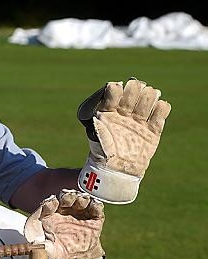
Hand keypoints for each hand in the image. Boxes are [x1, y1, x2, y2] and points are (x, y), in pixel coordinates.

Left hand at [24, 189, 103, 258]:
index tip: (52, 203)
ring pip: (79, 200)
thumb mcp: (46, 251)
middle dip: (66, 196)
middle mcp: (63, 210)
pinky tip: (94, 205)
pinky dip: (96, 205)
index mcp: (48, 216)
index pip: (47, 205)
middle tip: (69, 196)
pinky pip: (96, 208)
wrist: (76, 258)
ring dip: (81, 197)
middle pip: (64, 198)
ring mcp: (78, 212)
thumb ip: (40, 246)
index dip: (50, 203)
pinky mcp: (93, 218)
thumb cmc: (57, 251)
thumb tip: (34, 245)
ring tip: (82, 199)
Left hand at [77, 78, 170, 202]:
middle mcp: (124, 113)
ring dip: (148, 95)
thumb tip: (96, 120)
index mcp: (108, 112)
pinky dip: (162, 109)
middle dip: (133, 89)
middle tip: (135, 86)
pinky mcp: (152, 130)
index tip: (115, 87)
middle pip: (131, 95)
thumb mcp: (98, 144)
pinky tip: (161, 105)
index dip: (115, 89)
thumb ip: (98, 132)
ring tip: (149, 93)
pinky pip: (159, 116)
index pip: (112, 95)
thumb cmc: (104, 156)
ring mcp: (138, 121)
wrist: (118, 171)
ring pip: (146, 101)